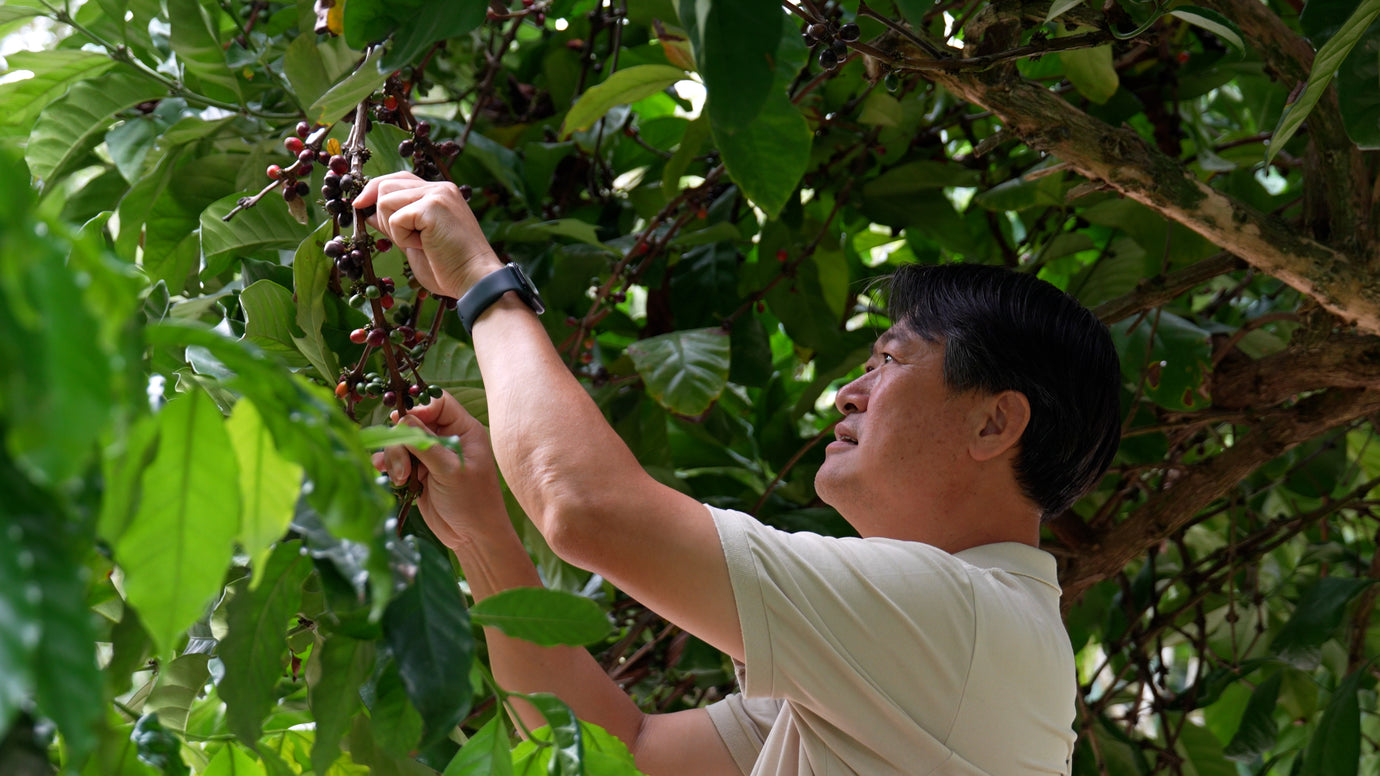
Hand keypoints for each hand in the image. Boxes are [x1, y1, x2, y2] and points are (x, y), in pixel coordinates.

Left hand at [353, 172, 503, 298]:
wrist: (474, 280)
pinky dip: (403, 238)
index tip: (360, 206)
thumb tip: (367, 212)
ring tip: (421, 243)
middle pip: (386, 186)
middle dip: (383, 215)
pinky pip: (396, 218)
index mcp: (439, 193)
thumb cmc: (449, 268)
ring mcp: (437, 194)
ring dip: (394, 228)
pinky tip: (425, 246)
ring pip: (386, 200)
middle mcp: (439, 188)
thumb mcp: (414, 242)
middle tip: (408, 240)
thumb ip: (395, 223)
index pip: (398, 179)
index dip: (375, 190)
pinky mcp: (433, 206)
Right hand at [372, 390, 508, 548]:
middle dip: (402, 441)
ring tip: (400, 479)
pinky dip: (389, 465)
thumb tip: (402, 418)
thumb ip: (426, 444)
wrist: (471, 537)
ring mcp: (431, 455)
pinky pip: (396, 459)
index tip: (403, 424)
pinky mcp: (418, 472)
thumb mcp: (451, 470)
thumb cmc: (472, 502)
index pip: (439, 402)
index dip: (419, 409)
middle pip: (413, 421)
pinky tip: (388, 475)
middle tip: (403, 468)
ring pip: (401, 441)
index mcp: (464, 430)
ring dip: (394, 457)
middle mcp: (447, 438)